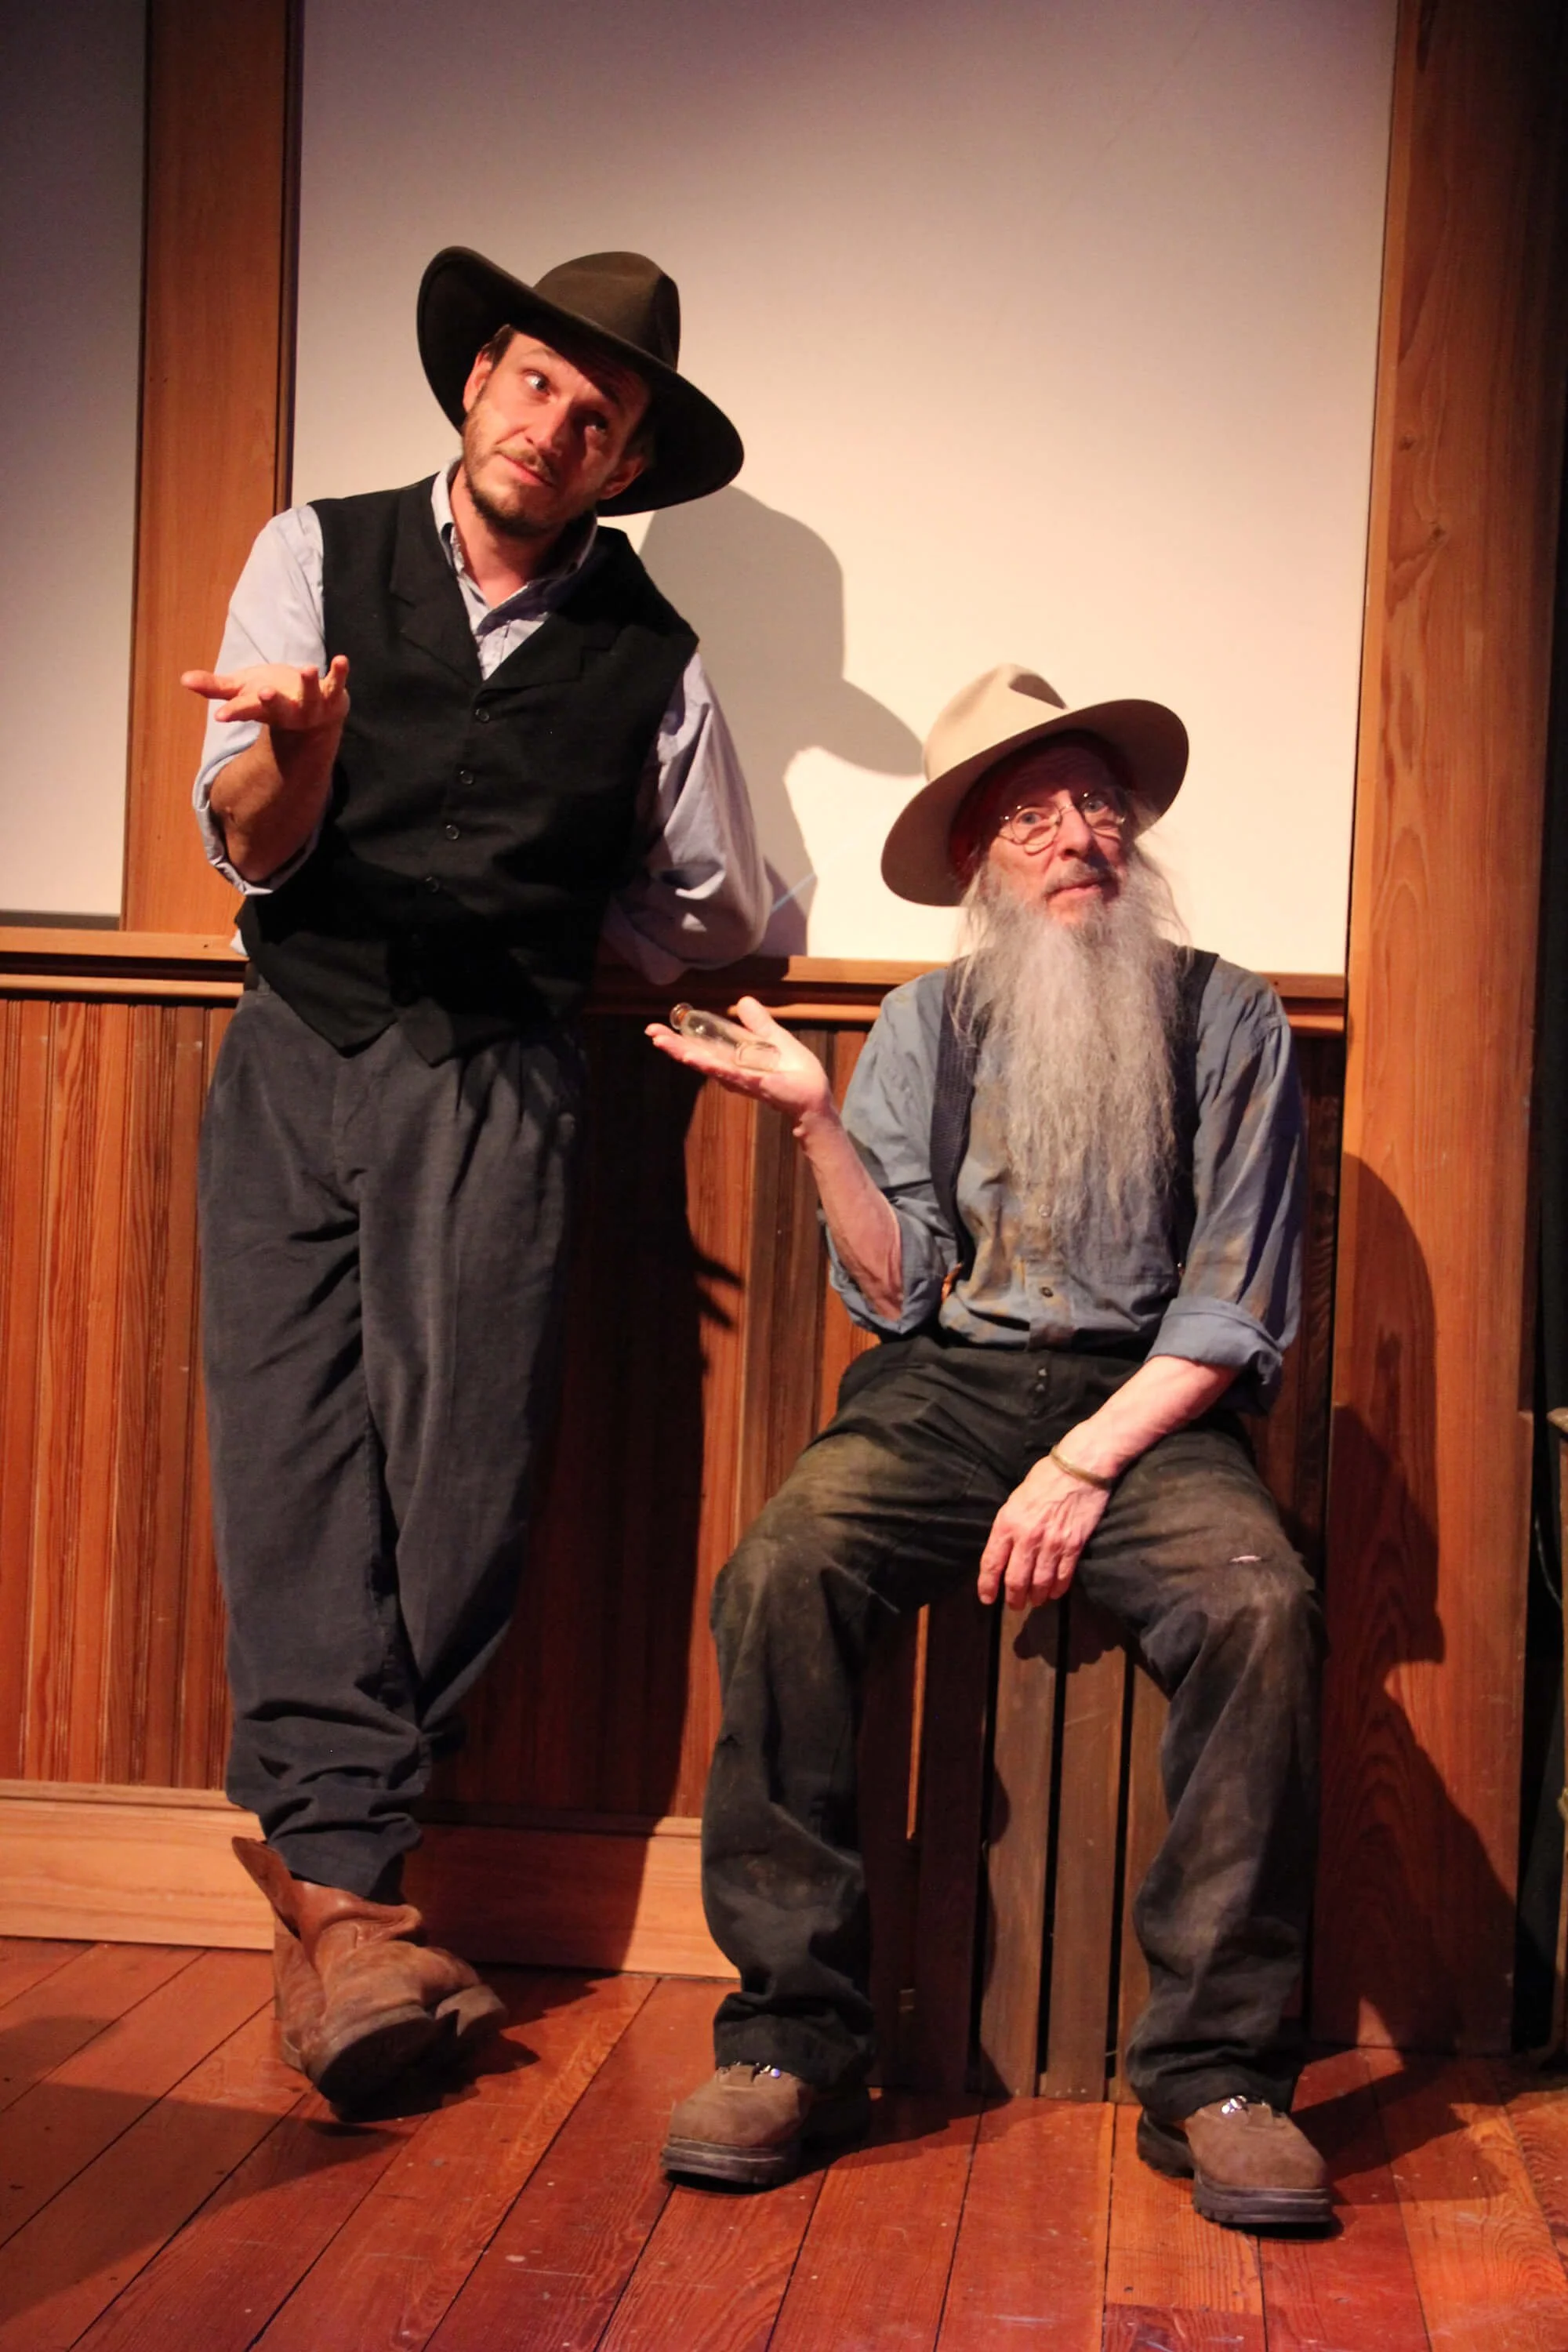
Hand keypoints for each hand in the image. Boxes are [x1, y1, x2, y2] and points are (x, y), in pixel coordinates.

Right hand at [181, 656, 349, 732]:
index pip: (245, 711)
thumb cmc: (272, 698)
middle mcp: (288, 711)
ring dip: (309, 683)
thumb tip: (183, 679)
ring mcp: (311, 705)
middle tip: (264, 693)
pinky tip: (341, 659)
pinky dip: (340, 673)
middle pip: (279, 709)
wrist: (314, 714)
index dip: (234, 712)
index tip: (221, 716)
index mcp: (263, 709)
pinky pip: (337, 684)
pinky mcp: (332, 695)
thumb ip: (216, 687)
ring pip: (311, 697)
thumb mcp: (242, 690)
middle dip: (272, 702)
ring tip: (307, 668)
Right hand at [646, 996, 834, 1128]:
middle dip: (674, 1045)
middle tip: (651, 1033)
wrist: (814, 1093)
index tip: (659, 1029)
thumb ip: (757, 1023)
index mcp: (734, 1060)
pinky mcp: (755, 1082)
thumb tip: (743, 1001)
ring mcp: (741, 1078)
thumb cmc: (796, 1071)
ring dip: (685, 1054)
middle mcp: (732, 1072)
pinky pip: (730, 1073)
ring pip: (708, 1065)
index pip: (702, 1048)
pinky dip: (712, 1065)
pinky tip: (694, 1058)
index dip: (681, 1039)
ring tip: (663, 1043)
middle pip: (698, 1057)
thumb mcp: (773, 1037)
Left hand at [977, 1451, 1111, 1609]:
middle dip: (1013, 1598)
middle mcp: (1027, 1537)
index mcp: (1007, 1523)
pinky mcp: (1073, 1546)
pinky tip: (1054, 1593)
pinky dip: (1057, 1589)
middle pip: (1015, 1580)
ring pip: (1039, 1583)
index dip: (987, 1585)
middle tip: (1014, 1605)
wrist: (1080, 1468)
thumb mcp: (1015, 1500)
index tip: (987, 1598)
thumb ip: (1008, 1526)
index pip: (991, 1563)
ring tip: (1034, 1601)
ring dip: (1036, 1597)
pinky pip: (1063, 1576)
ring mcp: (1051, 1543)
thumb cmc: (1044, 1478)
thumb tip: (1004, 1550)